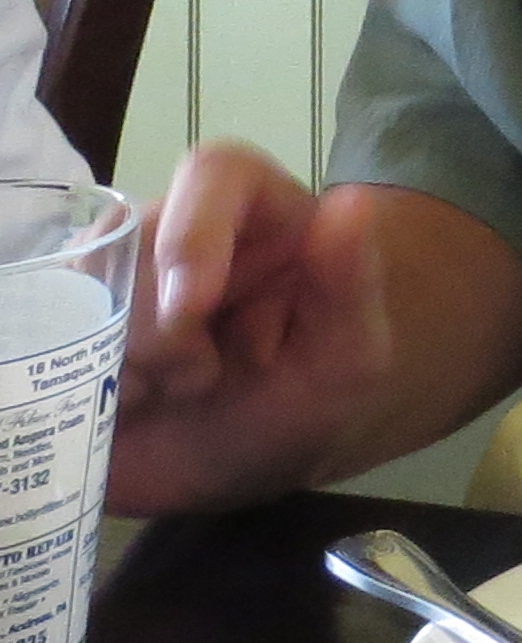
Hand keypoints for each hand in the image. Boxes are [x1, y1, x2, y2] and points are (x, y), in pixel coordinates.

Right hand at [112, 142, 400, 513]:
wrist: (237, 472)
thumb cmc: (299, 404)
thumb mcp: (345, 358)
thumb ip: (353, 283)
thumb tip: (349, 203)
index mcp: (261, 216)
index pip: (216, 170)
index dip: (192, 230)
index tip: (192, 307)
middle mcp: (186, 228)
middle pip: (136, 234)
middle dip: (161, 327)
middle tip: (202, 379)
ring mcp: (121, 273)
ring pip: (86, 283)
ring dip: (123, 356)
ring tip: (170, 394)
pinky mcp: (76, 320)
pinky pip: (47, 328)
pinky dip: (76, 377)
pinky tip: (124, 406)